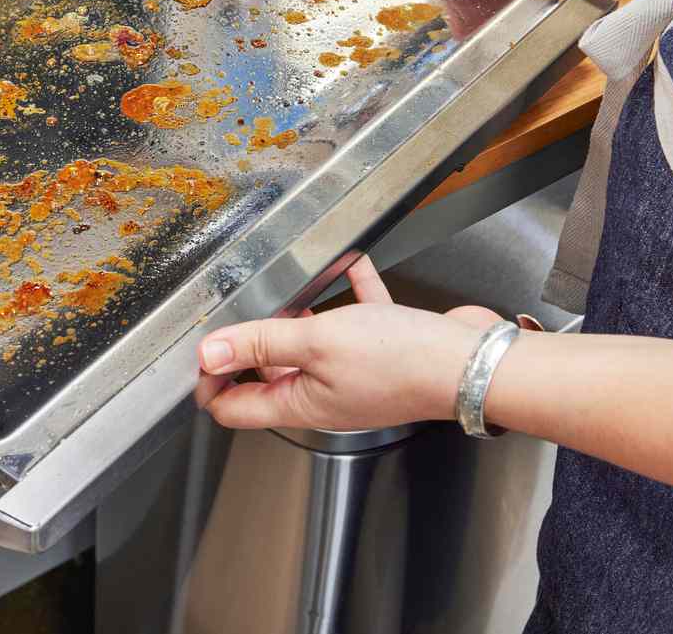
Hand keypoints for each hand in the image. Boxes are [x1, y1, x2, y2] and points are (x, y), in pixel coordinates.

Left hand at [196, 256, 501, 430]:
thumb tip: (209, 352)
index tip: (198, 349)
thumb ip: (260, 344)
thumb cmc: (403, 361)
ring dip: (298, 314)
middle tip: (235, 310)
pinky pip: (358, 316)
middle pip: (270, 374)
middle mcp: (326, 394)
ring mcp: (356, 373)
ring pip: (312, 344)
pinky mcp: (386, 348)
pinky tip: (350, 265)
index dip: (209, 381)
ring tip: (286, 283)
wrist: (475, 362)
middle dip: (249, 343)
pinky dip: (350, 290)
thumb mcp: (315, 343)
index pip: (235, 408)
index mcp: (302, 404)